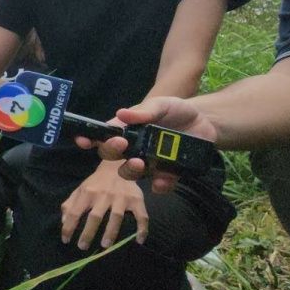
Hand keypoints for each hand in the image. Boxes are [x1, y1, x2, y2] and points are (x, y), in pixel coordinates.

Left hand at [61, 161, 148, 249]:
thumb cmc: (96, 183)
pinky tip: (139, 240)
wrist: (118, 166)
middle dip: (88, 233)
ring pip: (116, 217)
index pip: (75, 212)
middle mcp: (104, 194)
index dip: (69, 227)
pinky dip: (142, 228)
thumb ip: (70, 205)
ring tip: (105, 246)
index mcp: (88, 192)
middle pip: (95, 216)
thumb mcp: (80, 190)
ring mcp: (121, 197)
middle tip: (83, 247)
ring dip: (111, 233)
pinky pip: (141, 216)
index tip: (66, 240)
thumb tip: (64, 222)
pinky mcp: (137, 200)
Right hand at [75, 97, 216, 192]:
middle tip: (122, 144)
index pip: (102, 136)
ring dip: (130, 170)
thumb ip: (145, 110)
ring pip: (130, 173)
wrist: (206, 123)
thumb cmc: (178, 111)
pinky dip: (159, 185)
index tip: (83, 141)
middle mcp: (133, 149)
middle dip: (111, 152)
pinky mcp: (166, 175)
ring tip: (140, 162)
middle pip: (112, 156)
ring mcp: (148, 163)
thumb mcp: (163, 104)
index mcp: (127, 130)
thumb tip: (121, 114)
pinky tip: (163, 179)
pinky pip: (158, 185)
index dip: (89, 139)